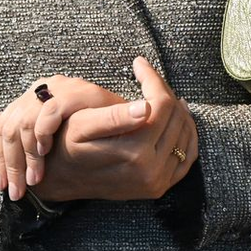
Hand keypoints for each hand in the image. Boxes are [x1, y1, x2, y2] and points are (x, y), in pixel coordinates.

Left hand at [0, 75, 137, 201]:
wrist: (129, 120)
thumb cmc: (90, 127)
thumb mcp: (51, 134)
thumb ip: (17, 130)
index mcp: (32, 97)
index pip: (2, 128)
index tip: (2, 187)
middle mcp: (41, 88)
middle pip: (8, 127)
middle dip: (10, 164)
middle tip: (18, 191)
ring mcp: (57, 88)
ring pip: (23, 123)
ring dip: (27, 156)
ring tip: (36, 179)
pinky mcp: (73, 92)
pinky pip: (47, 114)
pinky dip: (42, 136)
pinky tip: (46, 154)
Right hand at [37, 57, 197, 203]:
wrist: (63, 176)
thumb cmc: (70, 144)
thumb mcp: (82, 124)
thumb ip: (113, 117)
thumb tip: (145, 107)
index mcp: (134, 153)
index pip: (161, 104)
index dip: (152, 78)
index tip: (139, 64)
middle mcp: (151, 171)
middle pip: (176, 116)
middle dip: (163, 90)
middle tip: (147, 77)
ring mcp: (158, 181)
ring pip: (185, 132)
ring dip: (176, 109)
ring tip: (159, 93)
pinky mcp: (161, 186)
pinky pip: (187, 155)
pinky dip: (186, 133)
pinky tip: (174, 117)